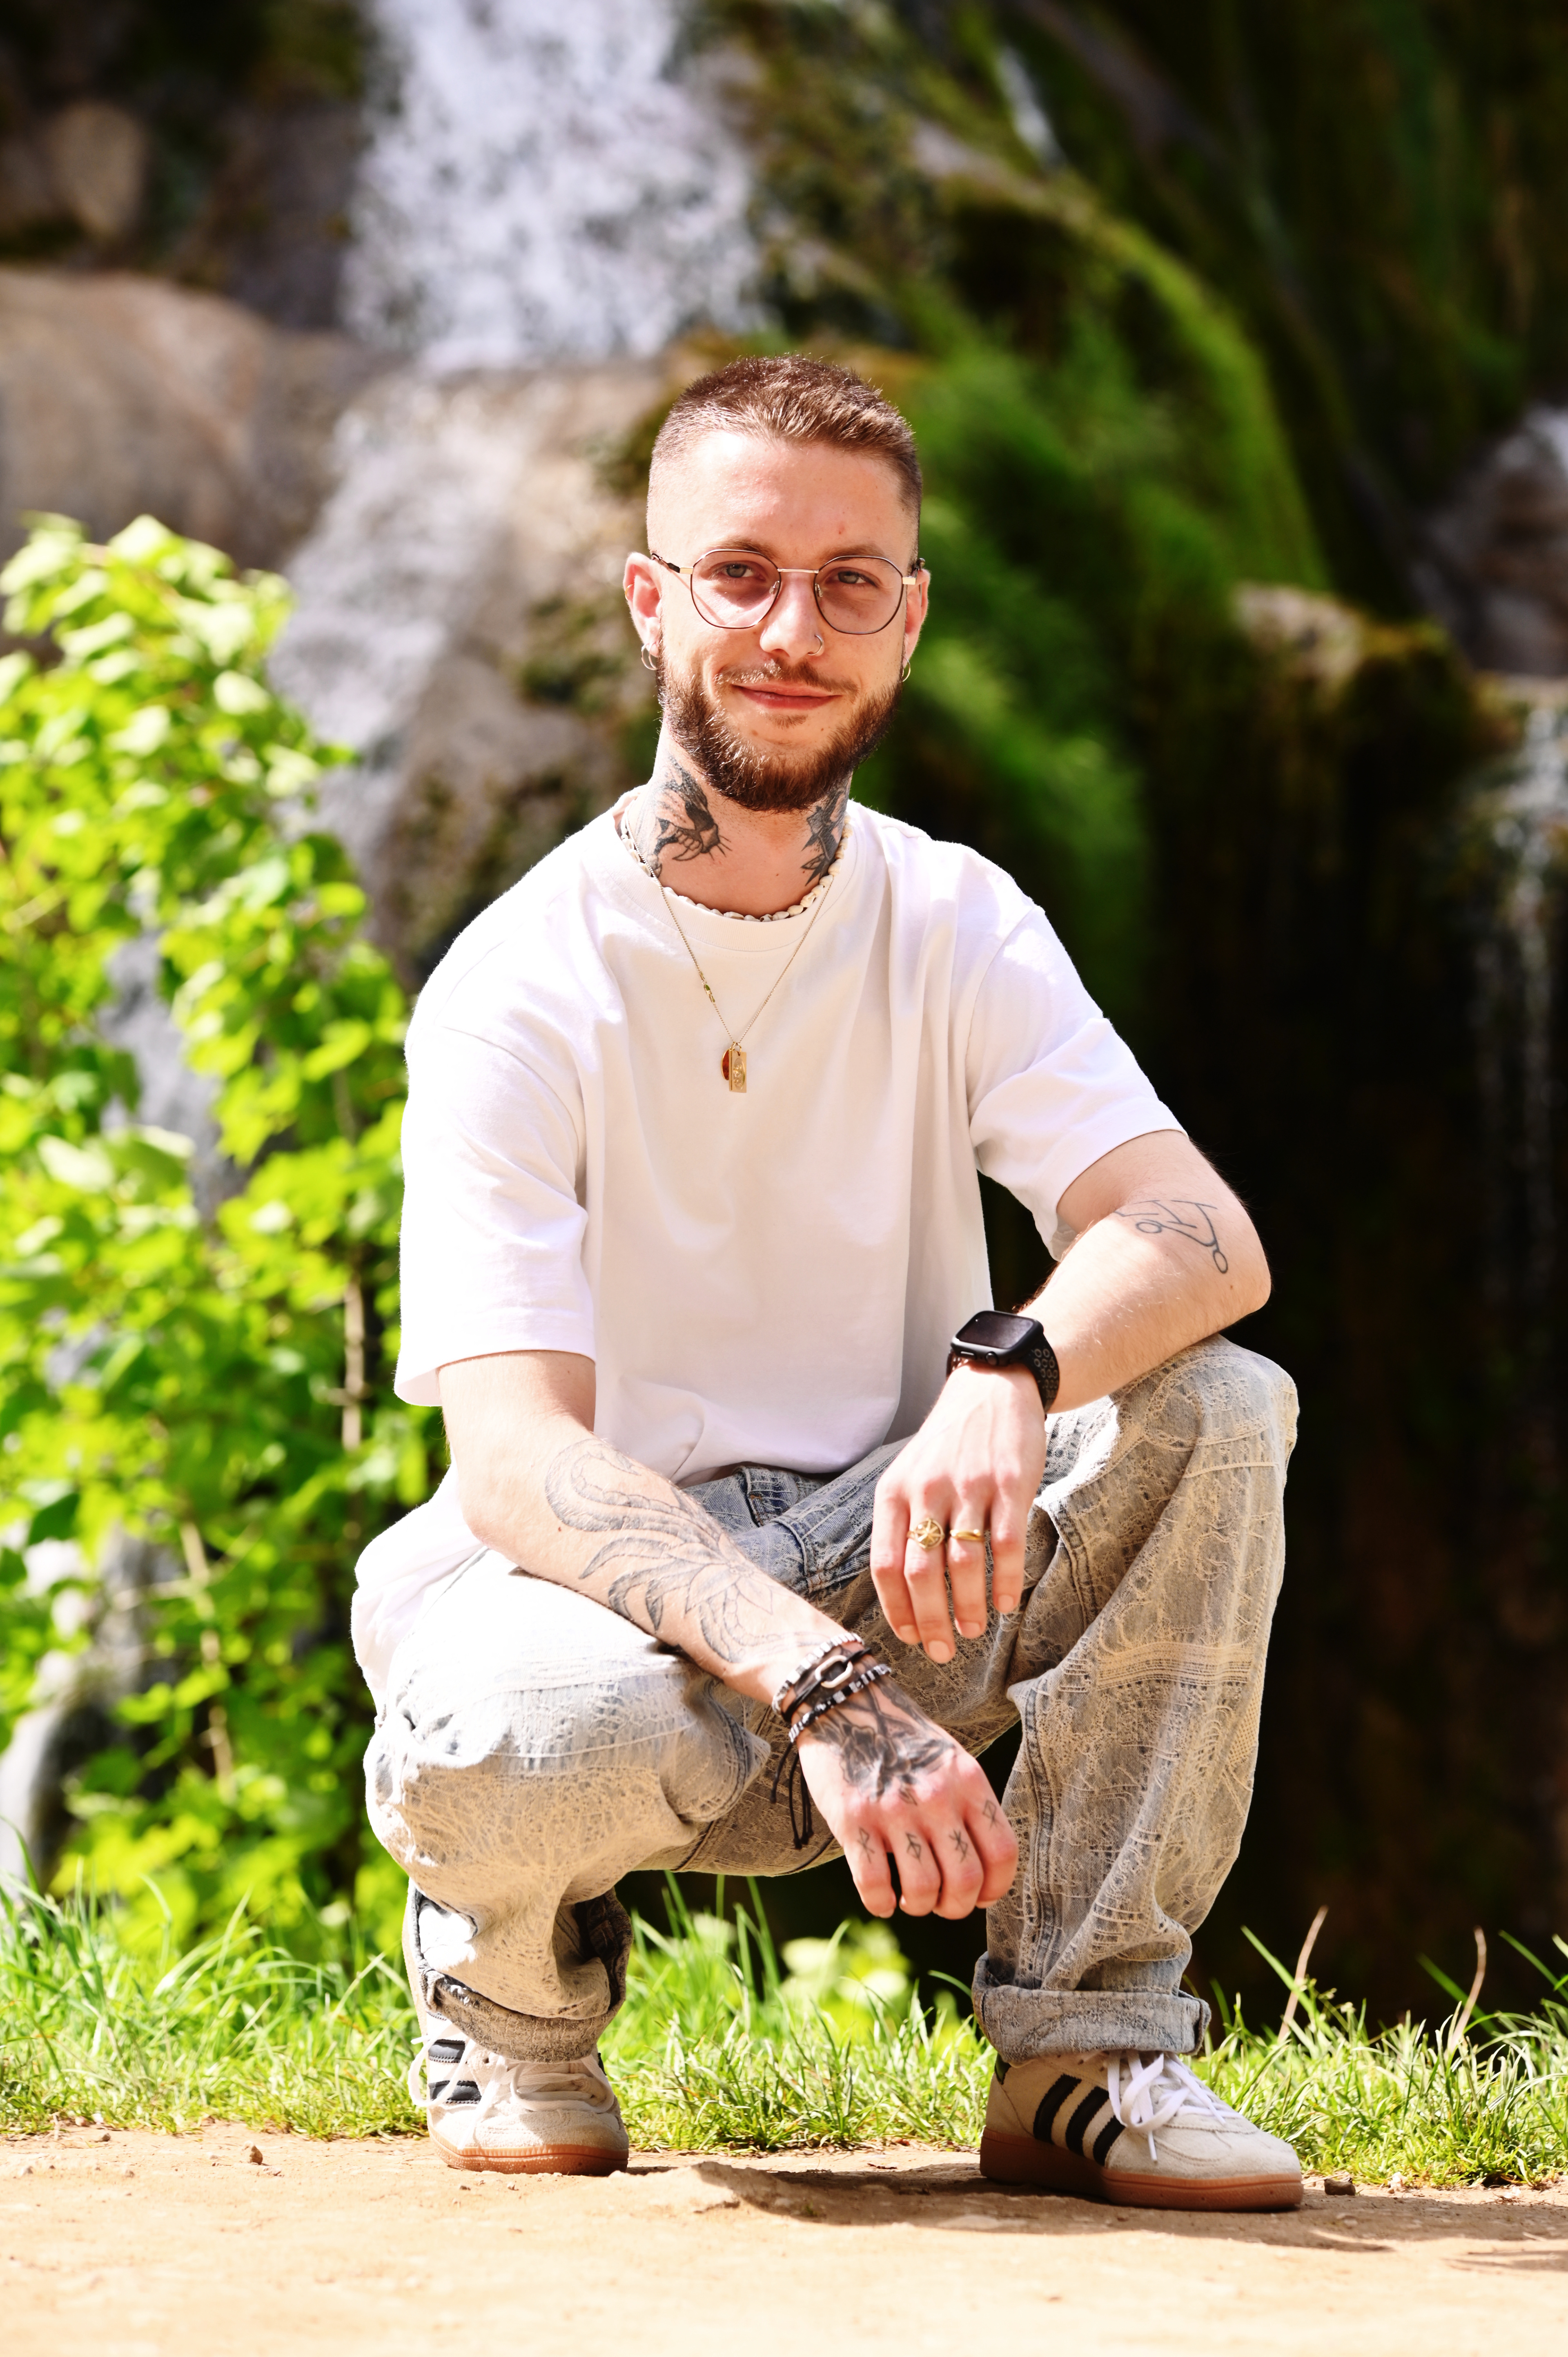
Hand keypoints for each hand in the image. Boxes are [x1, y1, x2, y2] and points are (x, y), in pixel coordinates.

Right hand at [795, 1678, 1017, 1917]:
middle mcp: (936, 1796)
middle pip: (966, 1880)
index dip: (996, 1888)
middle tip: (942, 1903)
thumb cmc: (903, 1741)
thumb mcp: (951, 1761)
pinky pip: (874, 1885)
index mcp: (967, 1781)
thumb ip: (969, 1807)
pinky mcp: (853, 1819)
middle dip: (956, 1907)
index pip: (1002, 1852)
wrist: (846, 1705)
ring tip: (911, 1898)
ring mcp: (894, 1809)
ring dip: (919, 1906)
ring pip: (923, 1889)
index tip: (981, 1896)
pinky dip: (881, 1905)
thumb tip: (983, 1875)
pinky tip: (882, 1898)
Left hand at [870, 1364, 1046, 1661]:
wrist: (992, 1388)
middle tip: (942, 1651)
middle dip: (930, 1621)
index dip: (896, 1608)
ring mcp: (969, 1486)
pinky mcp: (1010, 1483)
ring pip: (963, 1564)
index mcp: (896, 1492)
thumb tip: (902, 1590)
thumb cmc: (948, 1444)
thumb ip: (903, 1523)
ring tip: (973, 1631)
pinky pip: (1005, 1545)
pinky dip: (1005, 1582)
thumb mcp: (910, 1474)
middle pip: (921, 1572)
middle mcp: (928, 1490)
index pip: (886, 1564)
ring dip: (967, 1608)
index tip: (909, 1638)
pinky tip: (1006, 1604)